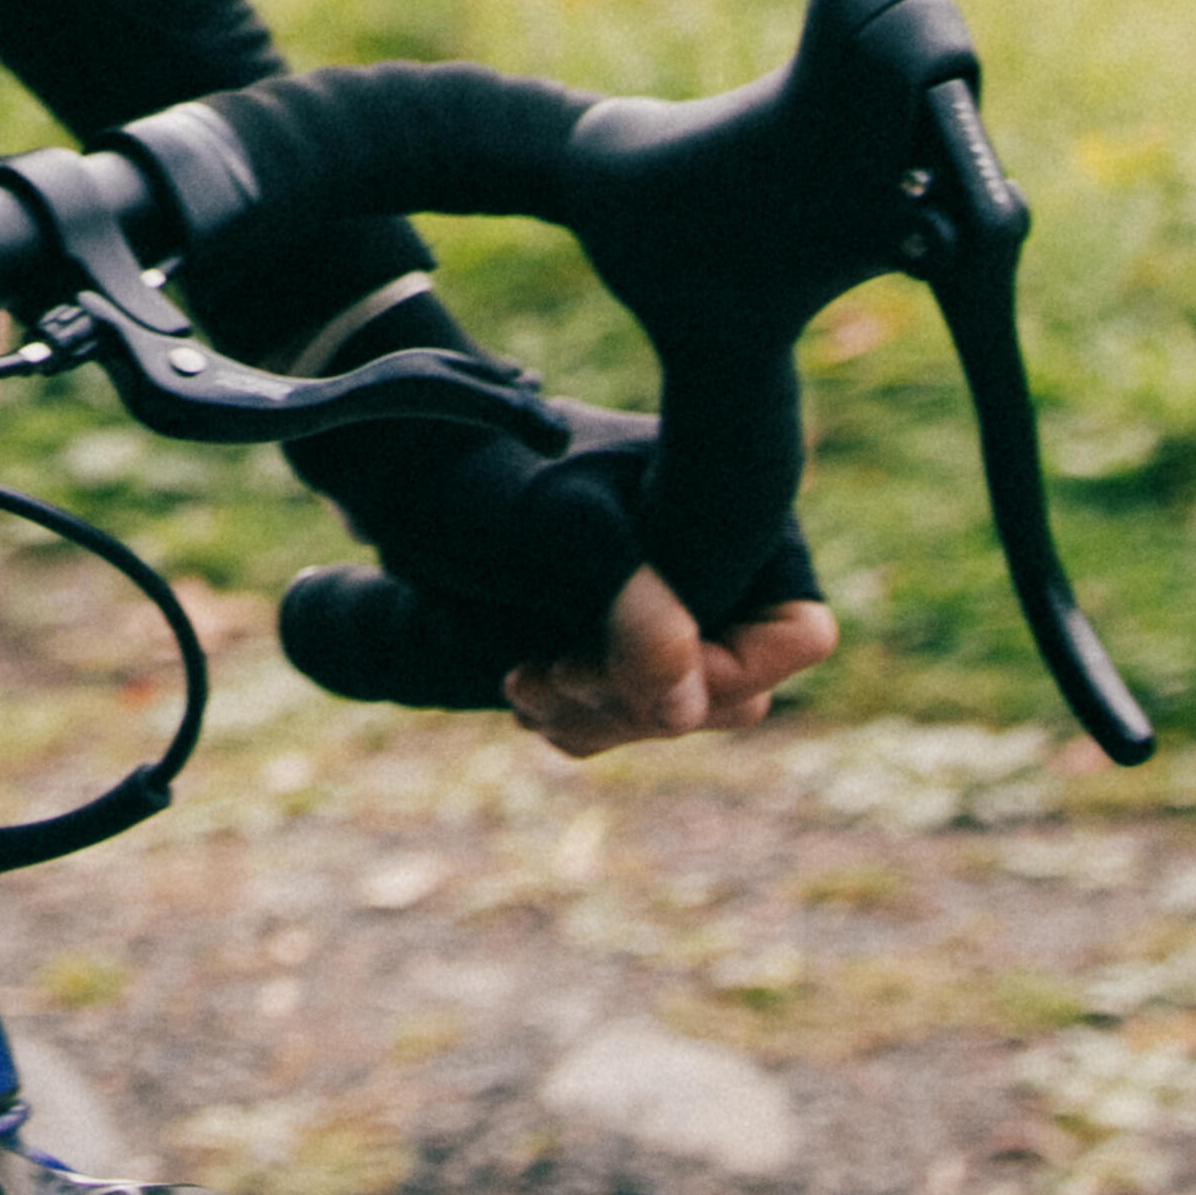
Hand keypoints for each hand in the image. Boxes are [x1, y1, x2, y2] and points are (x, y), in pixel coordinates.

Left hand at [287, 323, 826, 744]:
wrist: (399, 477)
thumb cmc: (482, 480)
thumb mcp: (561, 534)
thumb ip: (635, 612)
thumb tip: (686, 713)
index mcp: (734, 519)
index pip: (796, 636)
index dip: (720, 672)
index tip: (611, 662)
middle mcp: (717, 565)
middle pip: (734, 691)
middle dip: (638, 700)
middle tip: (550, 673)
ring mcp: (671, 604)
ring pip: (678, 712)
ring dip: (601, 715)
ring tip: (521, 680)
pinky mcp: (621, 637)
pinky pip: (632, 714)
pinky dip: (580, 717)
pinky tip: (520, 686)